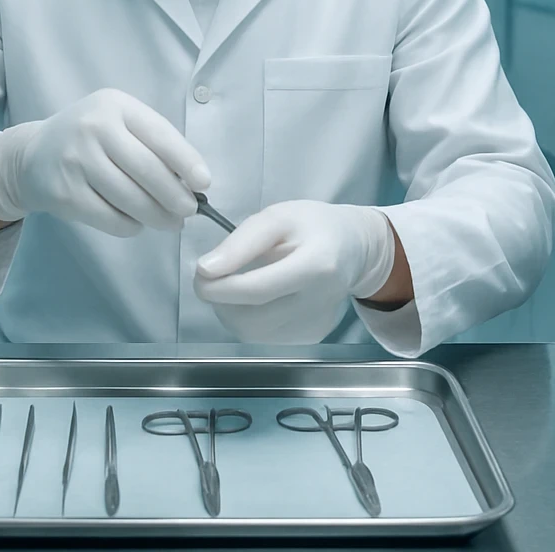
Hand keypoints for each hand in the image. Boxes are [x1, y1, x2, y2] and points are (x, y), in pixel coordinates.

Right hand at [0, 88, 210, 235]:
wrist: (33, 155)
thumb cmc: (92, 139)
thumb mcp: (120, 124)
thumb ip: (153, 144)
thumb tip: (193, 183)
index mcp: (115, 106)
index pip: (160, 135)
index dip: (186, 161)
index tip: (204, 184)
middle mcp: (94, 128)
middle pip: (148, 170)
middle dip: (176, 197)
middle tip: (190, 211)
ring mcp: (75, 160)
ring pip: (131, 199)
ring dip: (158, 216)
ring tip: (170, 222)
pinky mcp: (64, 193)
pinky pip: (110, 218)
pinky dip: (131, 226)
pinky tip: (137, 223)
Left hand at [192, 201, 394, 342]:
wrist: (355, 248)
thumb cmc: (314, 225)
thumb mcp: (278, 216)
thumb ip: (241, 242)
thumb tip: (206, 269)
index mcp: (316, 265)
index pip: (257, 289)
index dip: (220, 286)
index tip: (199, 272)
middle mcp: (318, 303)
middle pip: (251, 320)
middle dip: (220, 300)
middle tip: (212, 277)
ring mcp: (315, 327)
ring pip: (253, 334)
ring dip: (230, 311)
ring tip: (235, 284)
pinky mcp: (310, 338)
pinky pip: (264, 337)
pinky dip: (248, 318)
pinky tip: (257, 297)